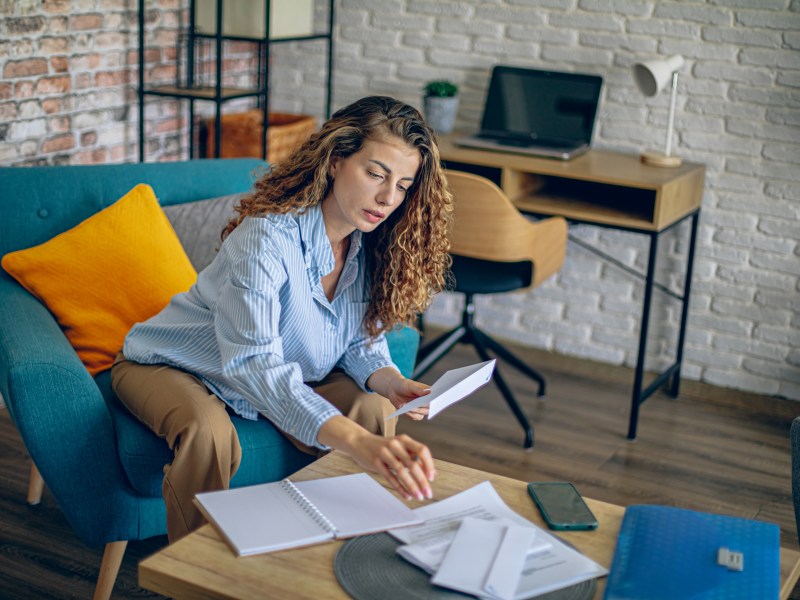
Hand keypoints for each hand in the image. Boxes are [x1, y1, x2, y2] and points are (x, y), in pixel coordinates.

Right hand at [318, 417, 435, 500]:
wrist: (358, 440)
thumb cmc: (381, 446)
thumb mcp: (398, 447)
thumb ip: (413, 457)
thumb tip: (430, 472)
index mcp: (404, 439)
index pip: (422, 450)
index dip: (429, 464)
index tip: (432, 477)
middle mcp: (395, 444)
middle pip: (413, 464)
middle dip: (422, 481)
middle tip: (428, 493)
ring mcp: (384, 453)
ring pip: (401, 472)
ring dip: (412, 486)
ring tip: (418, 496)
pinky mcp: (375, 462)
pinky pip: (389, 477)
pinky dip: (399, 488)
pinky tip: (406, 495)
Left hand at [368, 367, 430, 420]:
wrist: (394, 390)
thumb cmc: (404, 385)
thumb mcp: (410, 385)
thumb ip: (419, 389)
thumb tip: (429, 391)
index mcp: (429, 393)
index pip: (436, 397)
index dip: (437, 400)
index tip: (432, 401)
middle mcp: (427, 402)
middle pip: (429, 408)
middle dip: (421, 407)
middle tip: (413, 406)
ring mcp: (421, 408)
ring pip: (422, 414)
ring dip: (413, 411)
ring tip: (404, 405)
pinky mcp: (415, 413)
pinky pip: (415, 417)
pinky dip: (409, 414)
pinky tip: (403, 409)